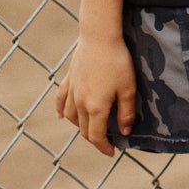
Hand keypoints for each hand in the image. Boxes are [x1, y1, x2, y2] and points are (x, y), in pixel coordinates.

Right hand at [55, 36, 136, 156]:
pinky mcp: (69, 79)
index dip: (104, 147)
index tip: (112, 152)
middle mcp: (80, 103)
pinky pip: (60, 99)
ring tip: (91, 127)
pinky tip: (60, 116)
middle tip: (107, 140)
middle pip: (84, 129)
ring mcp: (72, 91)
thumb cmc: (117, 62)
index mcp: (96, 108)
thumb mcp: (128, 88)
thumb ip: (126, 112)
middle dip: (95, 138)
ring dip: (80, 126)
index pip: (96, 136)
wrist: (99, 37)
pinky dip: (60, 110)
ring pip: (71, 117)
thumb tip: (124, 131)